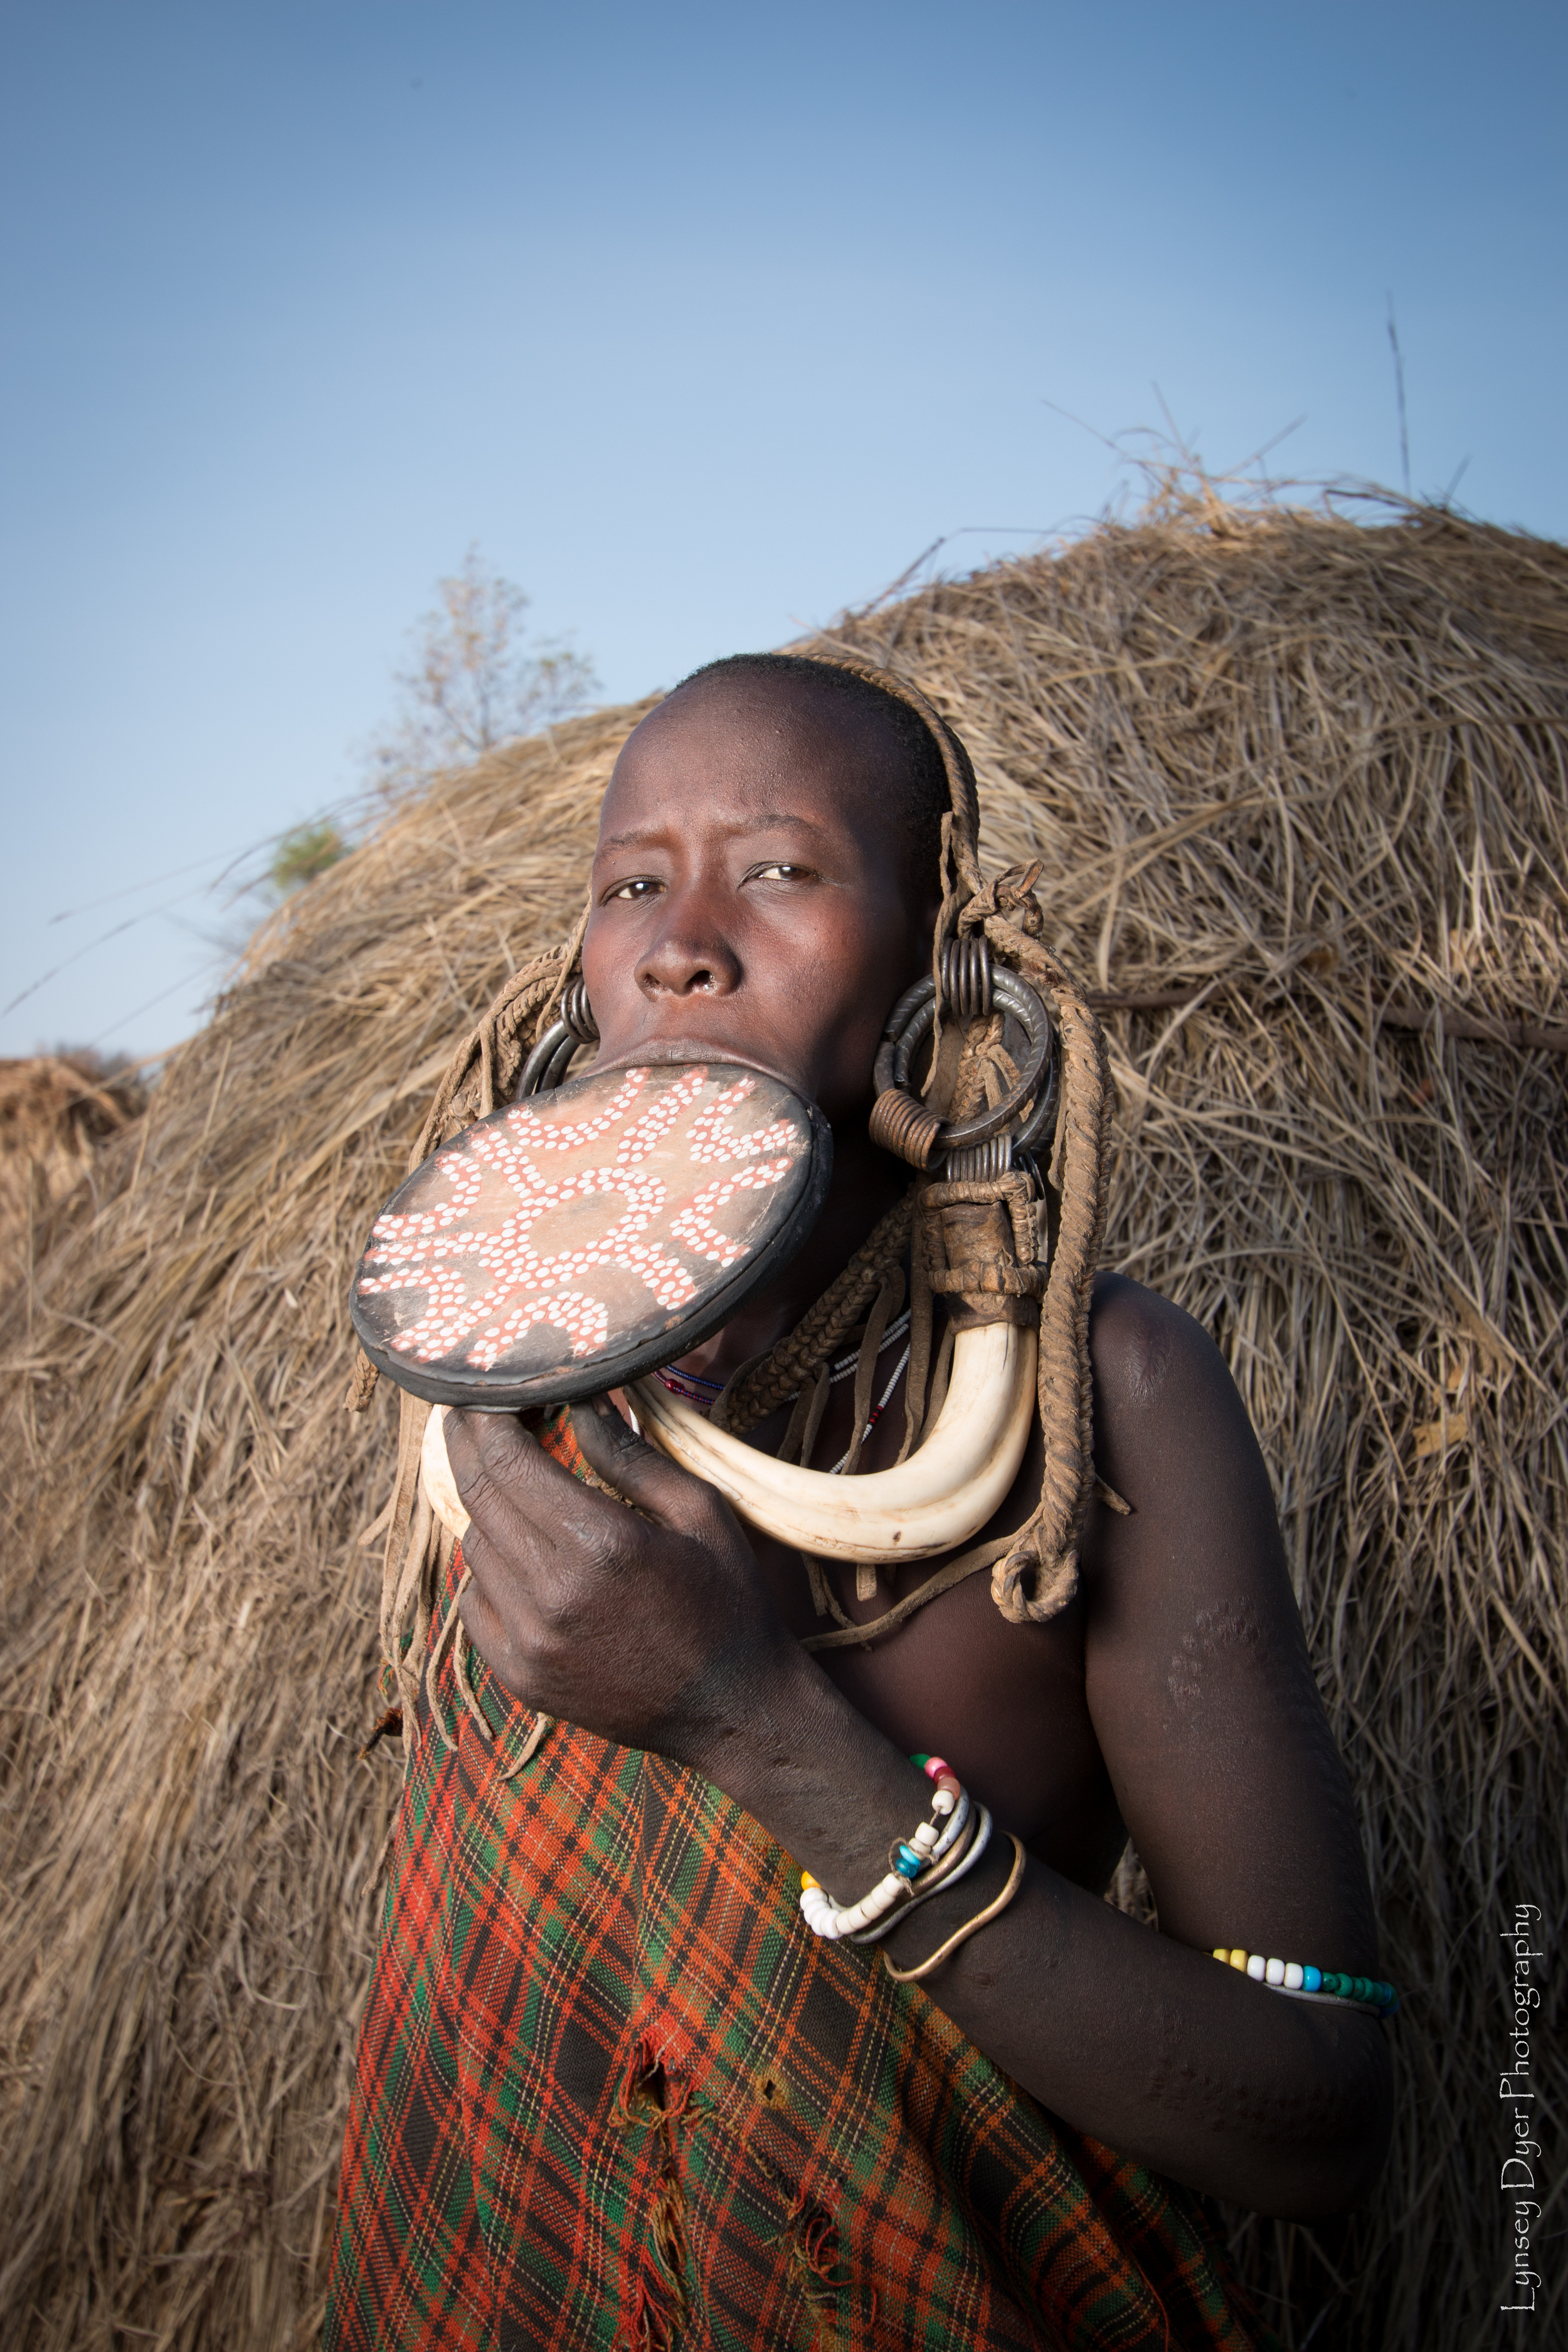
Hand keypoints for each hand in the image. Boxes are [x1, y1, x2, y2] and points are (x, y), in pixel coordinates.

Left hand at [448, 1398, 793, 1766]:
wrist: (735, 1708)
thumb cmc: (727, 1600)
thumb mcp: (700, 1511)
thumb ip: (631, 1455)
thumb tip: (582, 1402)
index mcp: (601, 1543)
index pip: (509, 1460)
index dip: (487, 1417)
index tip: (484, 1392)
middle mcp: (552, 1594)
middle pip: (478, 1496)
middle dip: (468, 1446)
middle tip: (470, 1416)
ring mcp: (530, 1643)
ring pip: (474, 1547)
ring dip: (489, 1508)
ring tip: (517, 1489)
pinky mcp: (520, 1677)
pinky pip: (475, 1602)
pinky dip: (489, 1570)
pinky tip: (522, 1557)